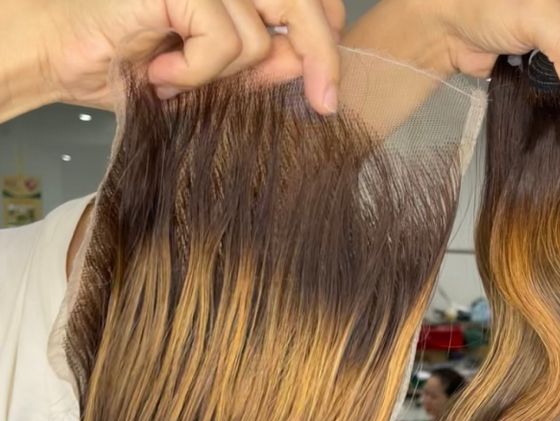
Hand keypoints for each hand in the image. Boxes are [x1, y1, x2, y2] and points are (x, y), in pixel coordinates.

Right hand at [36, 0, 344, 113]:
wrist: (63, 58)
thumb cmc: (132, 66)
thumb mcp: (217, 79)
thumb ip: (262, 66)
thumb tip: (307, 65)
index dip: (327, 37)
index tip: (328, 89)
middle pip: (302, 1)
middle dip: (322, 56)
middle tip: (325, 103)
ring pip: (259, 37)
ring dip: (222, 77)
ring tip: (177, 78)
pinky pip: (223, 40)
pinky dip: (196, 71)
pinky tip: (161, 71)